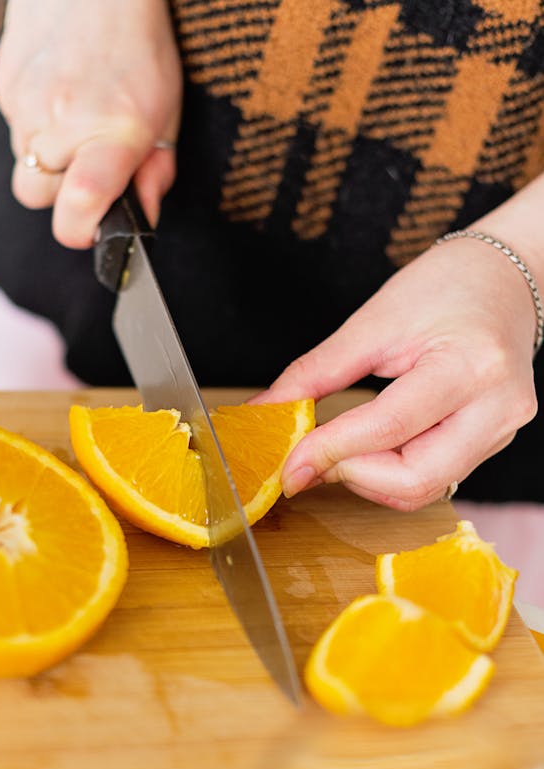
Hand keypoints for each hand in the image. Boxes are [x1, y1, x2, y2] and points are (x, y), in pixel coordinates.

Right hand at [0, 0, 181, 247]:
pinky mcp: (4, 88)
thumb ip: (155, 172)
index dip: (82, 230)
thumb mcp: (167, 107)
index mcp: (113, 131)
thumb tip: (141, 219)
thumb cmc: (137, 35)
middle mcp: (64, 122)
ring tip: (77, 116)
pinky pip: (14, 133)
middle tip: (90, 161)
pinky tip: (60, 91)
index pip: (79, 207)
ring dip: (49, 158)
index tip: (95, 226)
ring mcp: (26, 105)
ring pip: (24, 168)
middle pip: (40, 199)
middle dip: (62, 193)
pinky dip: (35, 126)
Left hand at [254, 235, 538, 510]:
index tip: (288, 465)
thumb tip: (265, 412)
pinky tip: (368, 449)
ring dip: (368, 480)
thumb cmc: (444, 287)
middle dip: (351, 476)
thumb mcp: (372, 322)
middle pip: (414, 479)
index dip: (330, 452)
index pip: (389, 427)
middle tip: (311, 458)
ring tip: (338, 448)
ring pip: (424, 490)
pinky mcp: (494, 443)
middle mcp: (497, 408)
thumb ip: (315, 374)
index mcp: (470, 366)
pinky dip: (390, 474)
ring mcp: (501, 431)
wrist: (504, 278)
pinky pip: (435, 478)